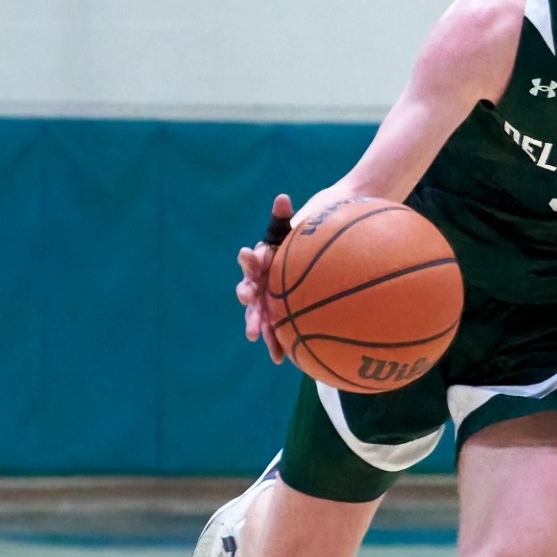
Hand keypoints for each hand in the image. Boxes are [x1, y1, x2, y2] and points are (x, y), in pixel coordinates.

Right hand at [236, 194, 294, 363]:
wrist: (309, 258)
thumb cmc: (299, 241)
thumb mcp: (294, 227)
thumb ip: (285, 216)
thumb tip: (282, 197)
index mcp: (261, 260)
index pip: (252, 258)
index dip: (249, 257)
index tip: (249, 254)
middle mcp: (259, 281)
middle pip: (249, 289)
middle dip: (246, 295)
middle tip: (247, 297)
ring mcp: (267, 300)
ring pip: (258, 313)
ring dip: (255, 323)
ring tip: (254, 335)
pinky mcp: (278, 315)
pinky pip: (276, 330)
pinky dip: (276, 343)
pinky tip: (280, 358)